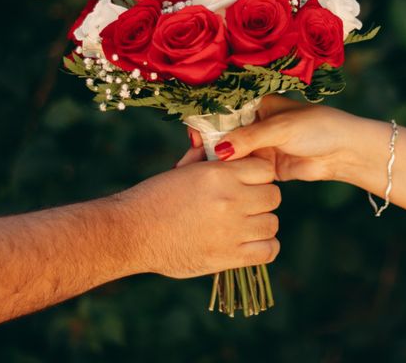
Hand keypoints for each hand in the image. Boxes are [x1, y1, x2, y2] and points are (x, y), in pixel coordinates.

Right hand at [123, 157, 280, 277]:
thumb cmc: (152, 198)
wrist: (131, 232)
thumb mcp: (182, 170)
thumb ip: (206, 158)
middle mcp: (230, 199)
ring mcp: (232, 229)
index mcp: (219, 174)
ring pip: (272, 223)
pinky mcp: (229, 256)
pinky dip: (264, 247)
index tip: (249, 182)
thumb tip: (223, 148)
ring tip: (243, 225)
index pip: (265, 168)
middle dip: (261, 199)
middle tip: (245, 204)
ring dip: (261, 223)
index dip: (259, 175)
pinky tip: (249, 244)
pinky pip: (269, 250)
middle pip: (273, 196)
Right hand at [179, 95, 366, 181]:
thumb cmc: (319, 128)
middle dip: (205, 146)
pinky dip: (227, 176)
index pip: (224, 110)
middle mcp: (255, 124)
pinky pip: (241, 170)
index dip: (206, 121)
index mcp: (258, 105)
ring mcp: (260, 146)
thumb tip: (219, 150)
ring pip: (229, 154)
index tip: (192, 135)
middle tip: (187, 161)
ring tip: (190, 175)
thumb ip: (250, 138)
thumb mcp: (282, 128)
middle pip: (223, 134)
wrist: (345, 152)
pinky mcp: (265, 167)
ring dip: (213, 163)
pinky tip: (210, 183)